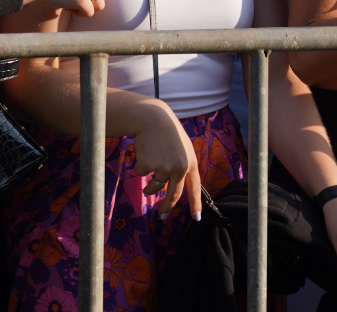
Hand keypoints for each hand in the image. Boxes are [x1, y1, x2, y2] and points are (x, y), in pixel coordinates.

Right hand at [129, 99, 201, 218]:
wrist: (152, 118)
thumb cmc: (166, 131)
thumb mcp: (182, 148)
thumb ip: (182, 165)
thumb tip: (173, 185)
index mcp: (190, 164)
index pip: (195, 188)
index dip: (196, 204)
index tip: (197, 218)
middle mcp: (179, 168)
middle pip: (173, 195)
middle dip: (167, 207)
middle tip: (162, 215)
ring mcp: (164, 168)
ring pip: (154, 186)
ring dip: (148, 186)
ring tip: (147, 171)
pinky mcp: (149, 165)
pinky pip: (142, 173)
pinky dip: (140, 165)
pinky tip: (143, 152)